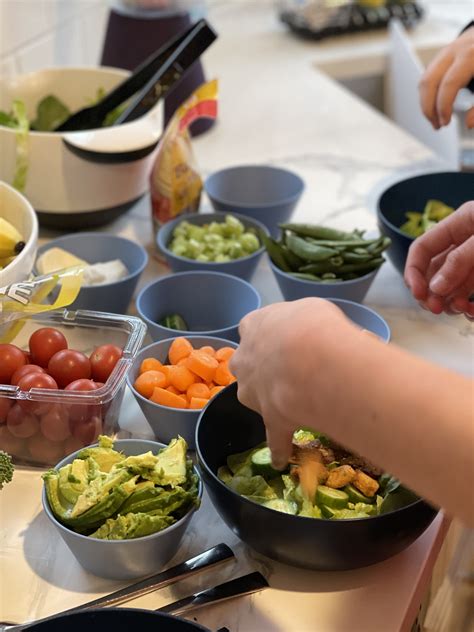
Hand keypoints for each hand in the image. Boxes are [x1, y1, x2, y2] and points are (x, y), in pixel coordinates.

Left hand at [229, 299, 359, 468]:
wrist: (311, 358)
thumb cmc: (312, 324)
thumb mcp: (309, 310)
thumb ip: (303, 323)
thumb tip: (318, 332)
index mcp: (254, 325)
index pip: (252, 327)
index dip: (267, 335)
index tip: (282, 339)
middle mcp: (246, 357)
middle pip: (248, 363)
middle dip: (262, 367)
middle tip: (290, 370)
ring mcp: (253, 390)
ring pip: (255, 396)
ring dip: (269, 400)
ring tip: (294, 406)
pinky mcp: (269, 418)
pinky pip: (273, 436)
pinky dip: (279, 447)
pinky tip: (282, 459)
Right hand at [404, 201, 473, 318]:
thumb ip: (460, 260)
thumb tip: (435, 288)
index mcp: (461, 223)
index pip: (422, 248)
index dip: (414, 271)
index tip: (419, 294)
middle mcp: (465, 242)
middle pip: (433, 271)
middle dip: (431, 292)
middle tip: (436, 309)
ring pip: (451, 286)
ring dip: (450, 302)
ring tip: (459, 310)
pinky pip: (469, 294)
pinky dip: (468, 307)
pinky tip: (471, 311)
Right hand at [419, 26, 473, 128]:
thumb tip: (469, 124)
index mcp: (471, 56)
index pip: (449, 84)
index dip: (444, 107)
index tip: (446, 123)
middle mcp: (456, 50)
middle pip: (429, 82)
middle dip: (429, 108)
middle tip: (436, 125)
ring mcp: (447, 51)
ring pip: (425, 80)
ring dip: (426, 104)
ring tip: (435, 119)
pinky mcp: (443, 55)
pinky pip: (428, 77)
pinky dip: (429, 95)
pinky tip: (436, 107)